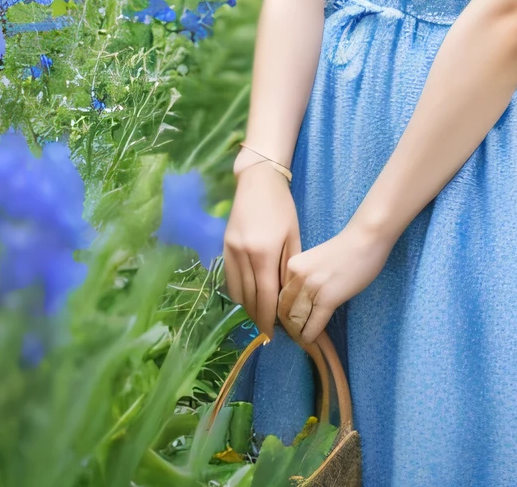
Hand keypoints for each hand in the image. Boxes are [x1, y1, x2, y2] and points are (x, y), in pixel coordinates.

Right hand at [224, 164, 300, 338]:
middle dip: (257, 317)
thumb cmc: (281, 207)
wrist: (257, 182)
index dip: (268, 319)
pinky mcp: (223, 247)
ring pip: (235, 291)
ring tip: (260, 314)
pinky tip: (248, 295)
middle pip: (248, 298)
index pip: (265, 297)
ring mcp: (230, 251)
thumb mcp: (292, 235)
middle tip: (268, 329)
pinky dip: (238, 291)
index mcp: (263, 253)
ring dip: (247, 307)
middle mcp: (243, 255)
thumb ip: (289, 267)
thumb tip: (287, 296)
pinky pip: (228, 278)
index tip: (272, 335)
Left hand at [277, 220, 391, 345]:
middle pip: (285, 308)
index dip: (281, 311)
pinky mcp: (328, 298)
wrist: (366, 238)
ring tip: (301, 337)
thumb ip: (303, 277)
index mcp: (292, 264)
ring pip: (298, 318)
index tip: (285, 321)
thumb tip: (297, 300)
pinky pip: (314, 323)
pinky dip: (311, 333)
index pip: (279, 295)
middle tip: (293, 333)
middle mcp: (297, 275)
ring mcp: (312, 287)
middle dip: (288, 323)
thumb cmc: (345, 247)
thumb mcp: (314, 260)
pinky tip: (310, 339)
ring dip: (299, 331)